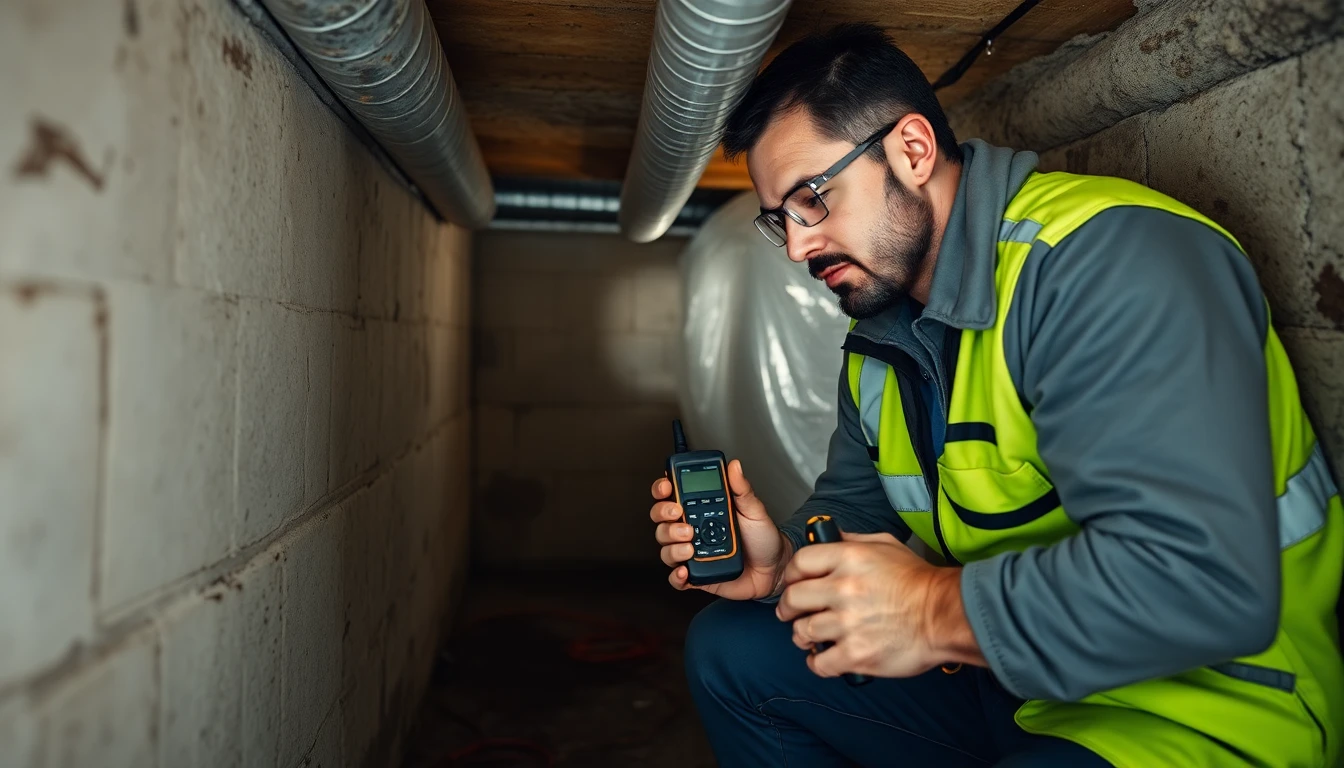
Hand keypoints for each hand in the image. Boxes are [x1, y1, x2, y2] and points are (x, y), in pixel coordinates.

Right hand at [649, 459, 792, 599]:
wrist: (774, 570)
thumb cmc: (763, 538)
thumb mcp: (754, 510)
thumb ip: (742, 489)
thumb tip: (734, 466)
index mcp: (702, 510)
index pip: (672, 495)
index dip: (662, 489)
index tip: (667, 487)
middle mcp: (692, 530)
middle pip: (662, 520)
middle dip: (664, 515)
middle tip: (679, 515)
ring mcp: (692, 553)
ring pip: (665, 548)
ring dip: (672, 545)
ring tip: (691, 546)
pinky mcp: (696, 576)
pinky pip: (675, 578)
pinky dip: (675, 576)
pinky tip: (685, 570)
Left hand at [776, 531, 981, 678]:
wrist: (944, 615)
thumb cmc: (919, 582)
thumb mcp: (886, 545)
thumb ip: (853, 540)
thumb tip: (829, 537)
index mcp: (848, 559)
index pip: (800, 563)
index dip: (792, 574)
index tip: (793, 584)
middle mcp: (843, 589)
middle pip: (793, 598)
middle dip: (789, 607)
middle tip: (793, 613)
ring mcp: (848, 624)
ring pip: (803, 631)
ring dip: (804, 635)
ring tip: (811, 636)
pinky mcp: (856, 654)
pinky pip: (820, 662)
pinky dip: (817, 662)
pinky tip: (824, 657)